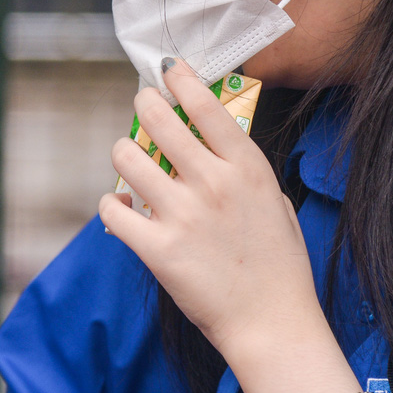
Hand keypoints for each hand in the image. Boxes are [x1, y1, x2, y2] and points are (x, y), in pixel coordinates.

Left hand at [100, 59, 330, 377]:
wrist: (273, 323)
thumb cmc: (279, 267)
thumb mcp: (276, 204)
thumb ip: (245, 173)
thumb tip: (213, 148)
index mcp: (248, 169)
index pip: (206, 105)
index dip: (181, 79)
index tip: (167, 69)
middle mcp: (214, 183)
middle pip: (159, 119)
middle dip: (144, 104)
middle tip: (142, 105)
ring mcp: (183, 215)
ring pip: (127, 157)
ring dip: (123, 154)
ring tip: (129, 161)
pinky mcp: (158, 249)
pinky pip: (113, 210)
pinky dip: (113, 206)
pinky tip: (123, 210)